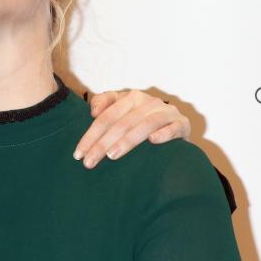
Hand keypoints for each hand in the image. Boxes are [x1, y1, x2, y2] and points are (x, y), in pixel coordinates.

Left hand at [73, 89, 190, 168]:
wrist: (175, 126)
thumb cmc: (141, 120)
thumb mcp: (122, 110)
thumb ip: (104, 104)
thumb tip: (93, 111)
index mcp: (130, 98)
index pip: (105, 117)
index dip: (90, 135)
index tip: (78, 154)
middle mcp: (148, 102)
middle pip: (121, 123)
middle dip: (102, 144)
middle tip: (89, 162)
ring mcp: (166, 111)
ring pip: (144, 124)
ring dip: (128, 140)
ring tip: (112, 156)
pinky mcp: (182, 123)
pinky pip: (173, 127)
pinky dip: (164, 133)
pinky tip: (153, 141)